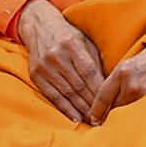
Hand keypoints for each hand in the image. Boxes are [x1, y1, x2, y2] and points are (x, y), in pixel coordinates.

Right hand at [17, 0, 105, 123]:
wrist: (39, 26)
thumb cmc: (68, 35)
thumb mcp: (84, 41)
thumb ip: (95, 62)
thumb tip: (108, 87)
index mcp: (71, 44)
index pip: (89, 72)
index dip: (100, 91)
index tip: (110, 104)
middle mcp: (56, 55)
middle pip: (78, 85)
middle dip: (93, 104)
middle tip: (104, 117)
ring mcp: (44, 65)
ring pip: (66, 93)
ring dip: (81, 109)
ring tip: (93, 120)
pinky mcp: (35, 74)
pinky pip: (52, 95)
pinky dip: (65, 108)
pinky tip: (76, 117)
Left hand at [89, 45, 145, 124]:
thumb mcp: (127, 66)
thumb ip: (115, 83)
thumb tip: (106, 104)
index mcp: (121, 73)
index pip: (102, 98)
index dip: (96, 111)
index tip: (92, 119)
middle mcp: (131, 85)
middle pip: (114, 109)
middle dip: (109, 116)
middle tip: (104, 124)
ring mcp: (145, 96)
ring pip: (128, 113)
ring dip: (124, 119)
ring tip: (122, 124)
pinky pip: (143, 114)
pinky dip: (139, 118)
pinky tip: (138, 121)